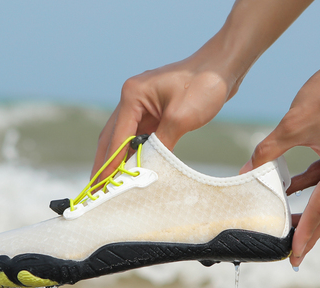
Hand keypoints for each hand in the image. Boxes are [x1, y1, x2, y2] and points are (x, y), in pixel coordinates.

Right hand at [90, 48, 237, 180]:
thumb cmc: (204, 85)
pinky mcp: (153, 111)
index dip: (110, 164)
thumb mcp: (180, 118)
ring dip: (117, 159)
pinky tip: (131, 167)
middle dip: (104, 163)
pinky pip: (138, 135)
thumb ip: (161, 143)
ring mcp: (142, 104)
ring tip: (108, 182)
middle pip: (111, 136)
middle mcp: (132, 98)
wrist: (223, 66)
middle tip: (96, 188)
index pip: (117, 136)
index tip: (102, 185)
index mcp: (133, 95)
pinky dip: (133, 152)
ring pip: (123, 137)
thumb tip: (147, 168)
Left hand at [240, 58, 319, 266]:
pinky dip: (308, 185)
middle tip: (291, 250)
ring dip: (306, 209)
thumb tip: (245, 170)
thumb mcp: (294, 125)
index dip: (306, 236)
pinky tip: (288, 188)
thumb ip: (268, 150)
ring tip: (285, 222)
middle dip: (307, 230)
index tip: (295, 256)